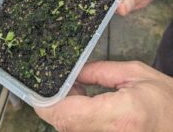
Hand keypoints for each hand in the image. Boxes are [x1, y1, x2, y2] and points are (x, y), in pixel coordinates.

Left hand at [35, 61, 172, 131]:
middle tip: (62, 81)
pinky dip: (76, 118)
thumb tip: (73, 72)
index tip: (37, 91)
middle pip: (65, 125)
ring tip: (75, 89)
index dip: (48, 104)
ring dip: (65, 110)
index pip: (69, 114)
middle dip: (55, 104)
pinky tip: (83, 103)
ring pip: (70, 130)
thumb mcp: (135, 74)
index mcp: (120, 115)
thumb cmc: (166, 98)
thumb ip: (99, 71)